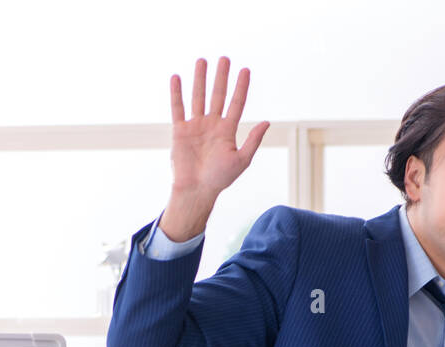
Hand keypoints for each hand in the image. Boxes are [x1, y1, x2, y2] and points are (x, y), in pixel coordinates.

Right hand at [160, 57, 268, 239]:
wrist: (196, 190)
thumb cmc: (220, 179)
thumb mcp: (241, 160)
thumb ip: (252, 140)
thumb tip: (267, 122)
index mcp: (227, 131)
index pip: (236, 103)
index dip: (241, 87)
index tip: (245, 70)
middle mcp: (212, 125)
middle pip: (217, 95)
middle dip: (221, 77)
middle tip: (224, 59)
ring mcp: (195, 126)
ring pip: (198, 97)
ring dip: (200, 79)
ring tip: (202, 61)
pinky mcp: (180, 131)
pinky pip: (178, 108)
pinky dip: (177, 94)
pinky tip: (177, 78)